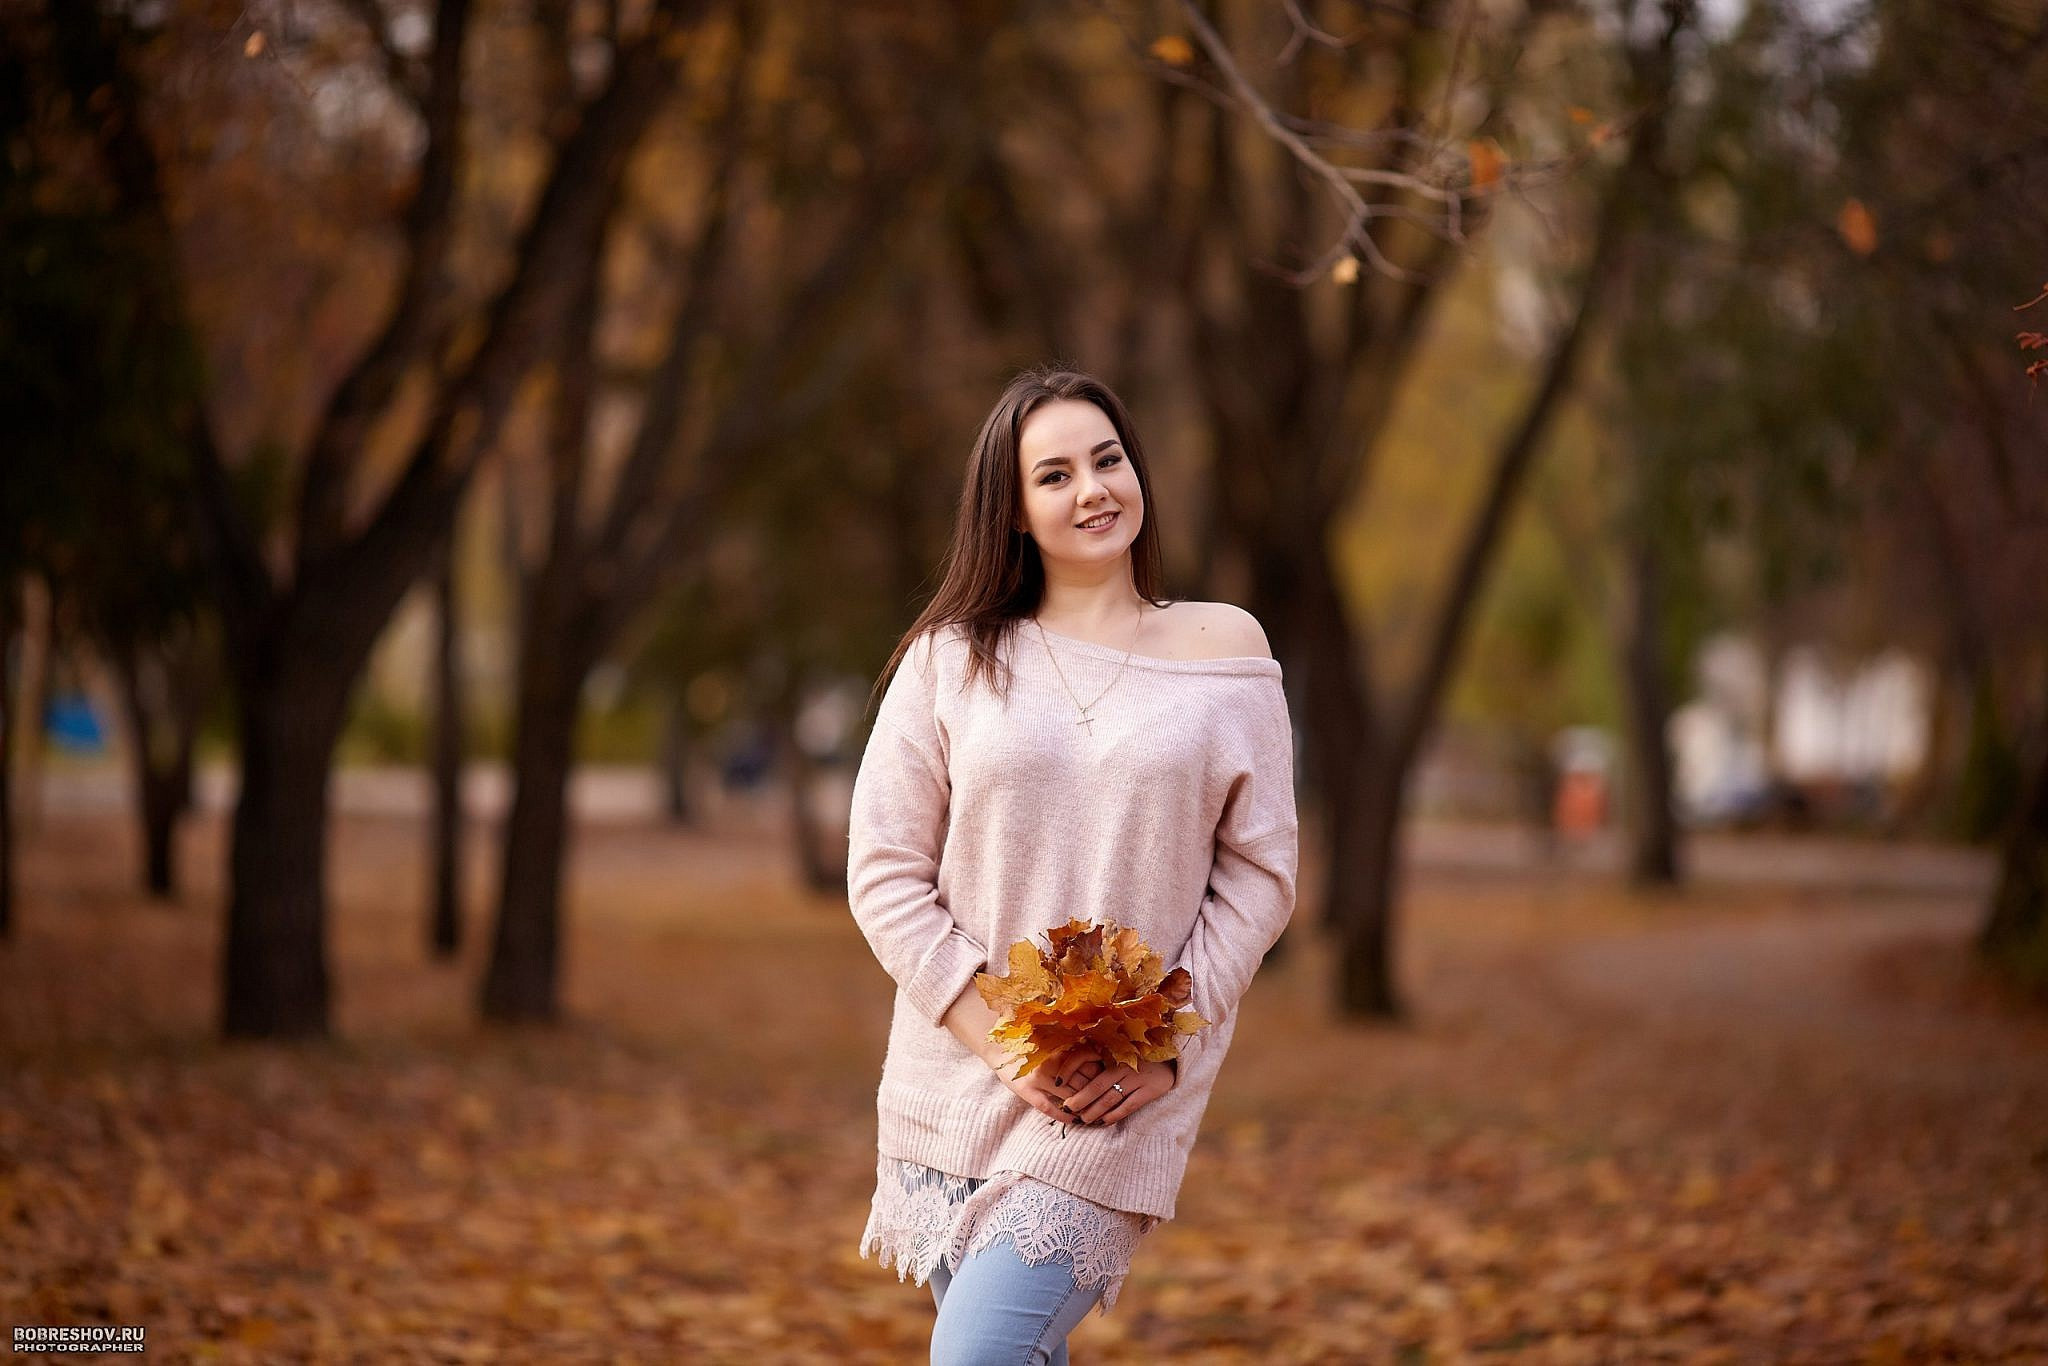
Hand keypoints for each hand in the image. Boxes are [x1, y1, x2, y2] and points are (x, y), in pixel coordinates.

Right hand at [993, 1044, 1096, 1125]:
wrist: (1001, 1048)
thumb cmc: (1032, 1046)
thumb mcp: (1055, 1043)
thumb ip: (1074, 1050)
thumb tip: (1102, 1057)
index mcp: (1061, 1049)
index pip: (1091, 1065)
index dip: (1102, 1076)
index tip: (1109, 1083)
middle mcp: (1052, 1063)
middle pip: (1083, 1083)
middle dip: (1095, 1094)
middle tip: (1105, 1103)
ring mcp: (1039, 1078)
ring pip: (1070, 1097)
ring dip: (1082, 1108)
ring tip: (1092, 1115)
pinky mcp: (1027, 1091)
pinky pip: (1049, 1108)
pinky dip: (1063, 1116)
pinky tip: (1073, 1120)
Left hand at [1061, 1054, 1176, 1126]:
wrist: (1171, 1056)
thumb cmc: (1137, 1053)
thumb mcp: (1118, 1048)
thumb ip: (1098, 1055)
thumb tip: (1069, 1068)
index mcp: (1113, 1048)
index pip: (1083, 1056)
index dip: (1068, 1069)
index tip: (1055, 1081)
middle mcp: (1124, 1062)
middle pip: (1096, 1085)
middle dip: (1080, 1100)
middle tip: (1067, 1109)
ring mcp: (1137, 1076)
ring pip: (1110, 1098)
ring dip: (1095, 1111)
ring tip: (1083, 1120)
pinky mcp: (1149, 1089)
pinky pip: (1128, 1106)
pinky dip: (1114, 1115)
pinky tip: (1104, 1121)